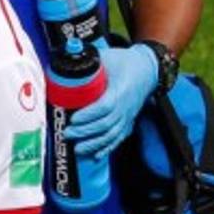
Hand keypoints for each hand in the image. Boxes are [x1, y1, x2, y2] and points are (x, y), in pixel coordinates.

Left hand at [65, 43, 158, 158]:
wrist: (147, 69)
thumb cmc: (123, 62)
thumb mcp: (106, 57)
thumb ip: (87, 59)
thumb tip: (65, 59)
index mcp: (120, 90)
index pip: (105, 106)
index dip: (89, 115)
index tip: (73, 118)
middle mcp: (125, 107)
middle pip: (106, 124)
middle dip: (85, 132)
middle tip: (67, 133)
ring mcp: (127, 116)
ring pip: (111, 135)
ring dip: (93, 144)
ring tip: (76, 148)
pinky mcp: (128, 122)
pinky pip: (118, 139)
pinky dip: (106, 148)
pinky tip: (95, 156)